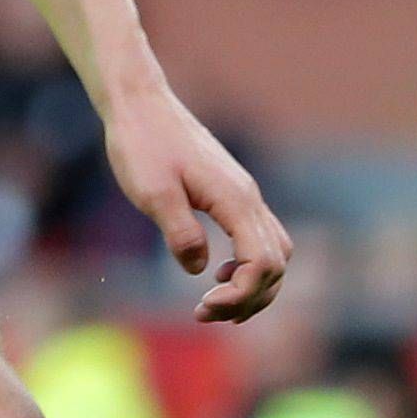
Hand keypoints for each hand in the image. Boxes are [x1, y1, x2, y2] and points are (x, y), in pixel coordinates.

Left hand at [108, 78, 289, 321]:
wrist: (140, 104)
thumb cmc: (142, 145)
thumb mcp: (152, 194)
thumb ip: (180, 233)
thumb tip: (199, 270)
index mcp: (235, 200)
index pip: (262, 263)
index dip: (240, 295)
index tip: (201, 305)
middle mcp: (249, 198)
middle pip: (276, 264)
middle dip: (248, 298)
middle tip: (203, 313)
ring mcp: (244, 195)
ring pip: (275, 252)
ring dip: (253, 286)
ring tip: (216, 304)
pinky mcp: (232, 193)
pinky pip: (259, 238)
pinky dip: (248, 265)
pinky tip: (217, 272)